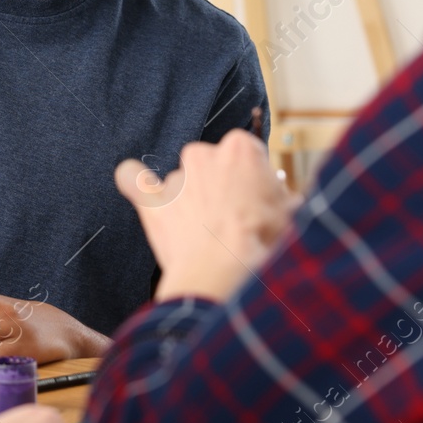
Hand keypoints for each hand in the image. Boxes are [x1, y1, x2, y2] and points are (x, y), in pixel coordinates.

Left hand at [114, 129, 300, 301]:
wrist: (223, 274)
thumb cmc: (261, 244)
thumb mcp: (290, 213)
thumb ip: (281, 195)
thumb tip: (282, 196)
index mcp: (240, 149)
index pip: (247, 153)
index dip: (253, 178)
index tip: (257, 198)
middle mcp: (203, 155)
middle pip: (212, 163)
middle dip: (221, 186)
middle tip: (232, 218)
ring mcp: (175, 178)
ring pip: (183, 181)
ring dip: (191, 199)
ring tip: (203, 233)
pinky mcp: (151, 201)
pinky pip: (132, 179)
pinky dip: (137, 184)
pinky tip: (143, 191)